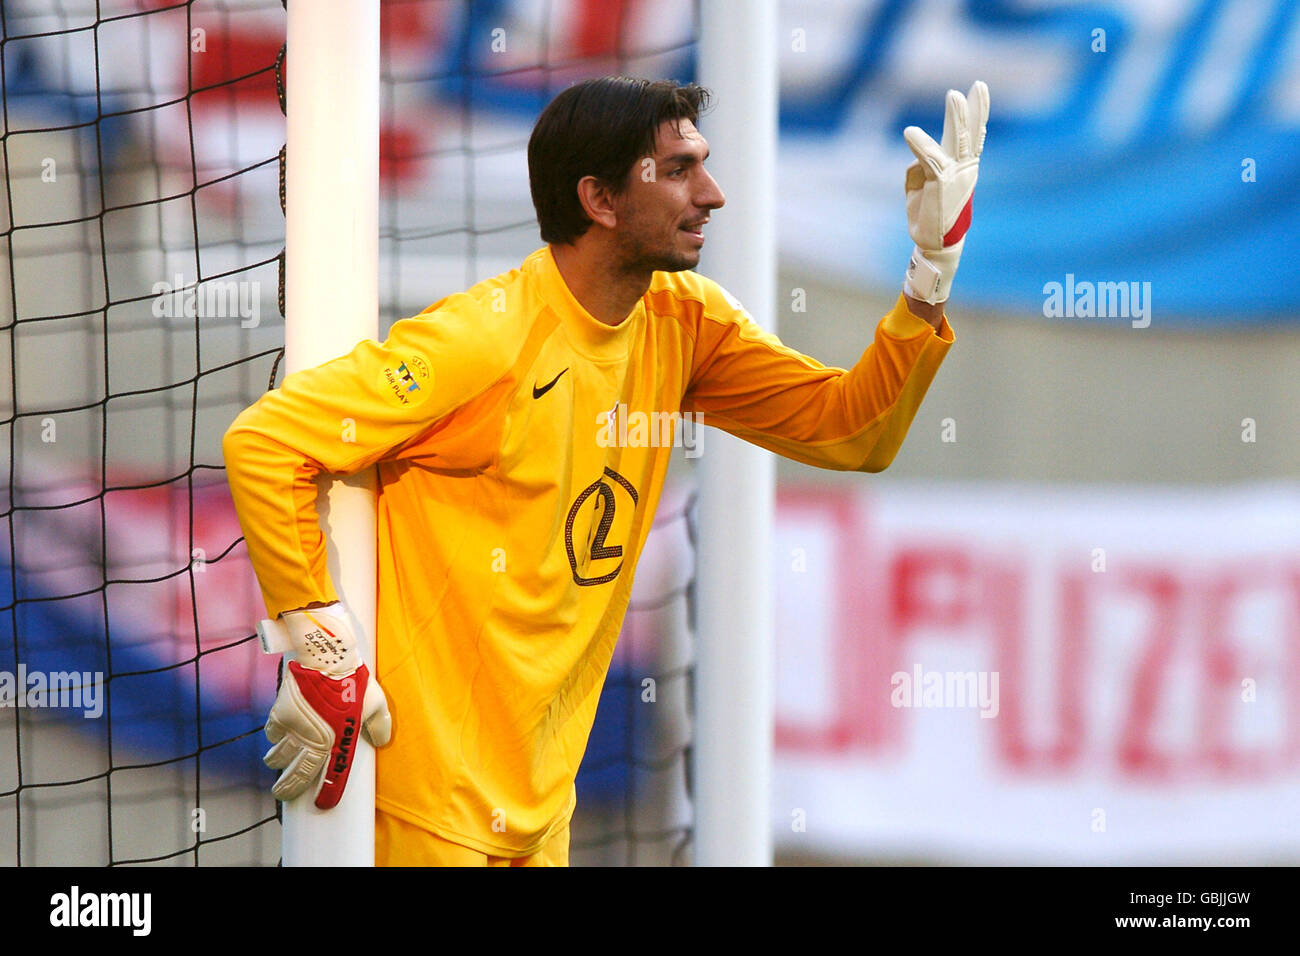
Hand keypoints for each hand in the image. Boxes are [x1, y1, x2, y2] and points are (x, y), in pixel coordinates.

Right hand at [258, 603, 391, 808]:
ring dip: (278, 762)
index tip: (323, 804)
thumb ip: (380, 725)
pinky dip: (275, 737)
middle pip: (296, 775)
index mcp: (338, 739)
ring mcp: (294, 729)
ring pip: (280, 756)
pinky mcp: (280, 714)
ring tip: (278, 764)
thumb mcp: (376, 702)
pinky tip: (278, 737)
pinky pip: (274, 733)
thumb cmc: (354, 679)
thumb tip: (381, 742)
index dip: (327, 791)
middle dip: (288, 789)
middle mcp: (314, 739)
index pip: (330, 774)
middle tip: (283, 794)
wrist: (326, 657)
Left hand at [902, 80, 988, 304]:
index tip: (979, 90)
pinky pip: (930, 158)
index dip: (977, 113)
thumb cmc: (928, 214)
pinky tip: (910, 133)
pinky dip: (920, 144)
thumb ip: (920, 164)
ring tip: (954, 94)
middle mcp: (964, 168)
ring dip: (956, 117)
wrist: (933, 243)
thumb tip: (917, 158)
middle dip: (974, 109)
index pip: (972, 136)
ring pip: (957, 140)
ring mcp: (955, 174)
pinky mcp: (941, 182)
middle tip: (979, 85)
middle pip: (971, 132)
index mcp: (961, 167)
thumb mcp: (921, 184)